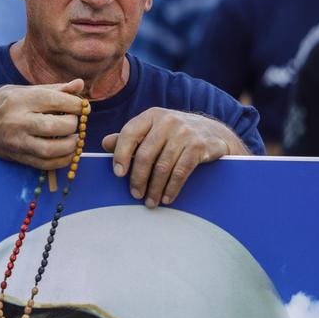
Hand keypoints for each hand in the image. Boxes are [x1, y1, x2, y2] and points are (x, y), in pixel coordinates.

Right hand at [0, 79, 87, 169]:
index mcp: (20, 99)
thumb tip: (79, 85)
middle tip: (74, 121)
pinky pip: (47, 164)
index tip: (81, 106)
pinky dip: (63, 160)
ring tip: (73, 137)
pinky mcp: (19, 158)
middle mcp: (18, 121)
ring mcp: (18, 142)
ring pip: (54, 149)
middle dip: (74, 124)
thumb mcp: (21, 90)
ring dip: (72, 144)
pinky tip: (66, 151)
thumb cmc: (0, 105)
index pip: (58, 100)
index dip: (77, 104)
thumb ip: (52, 89)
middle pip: (58, 126)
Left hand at [103, 108, 238, 207]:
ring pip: (163, 166)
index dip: (121, 154)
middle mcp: (168, 121)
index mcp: (151, 116)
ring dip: (155, 188)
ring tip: (150, 201)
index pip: (130, 133)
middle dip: (138, 178)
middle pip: (146, 154)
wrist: (213, 133)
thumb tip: (105, 143)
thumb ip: (130, 137)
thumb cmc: (174, 134)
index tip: (118, 174)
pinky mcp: (199, 146)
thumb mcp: (152, 130)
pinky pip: (181, 172)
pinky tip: (166, 198)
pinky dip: (172, 188)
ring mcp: (185, 132)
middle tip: (135, 194)